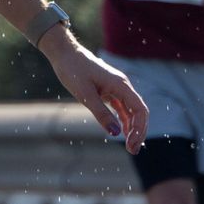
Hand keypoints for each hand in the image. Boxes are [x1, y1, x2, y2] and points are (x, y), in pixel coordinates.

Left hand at [39, 28, 147, 153]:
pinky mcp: (109, 90)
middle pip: (139, 111)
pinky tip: (122, 132)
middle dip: (138, 131)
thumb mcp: (85, 95)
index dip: (139, 128)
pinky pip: (121, 107)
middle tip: (132, 150)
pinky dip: (124, 120)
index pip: (139, 109)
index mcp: (121, 85)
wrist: (64, 53)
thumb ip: (101, 114)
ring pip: (131, 110)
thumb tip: (116, 133)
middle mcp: (122, 86)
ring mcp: (116, 88)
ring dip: (132, 128)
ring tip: (130, 146)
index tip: (131, 144)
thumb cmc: (73, 71)